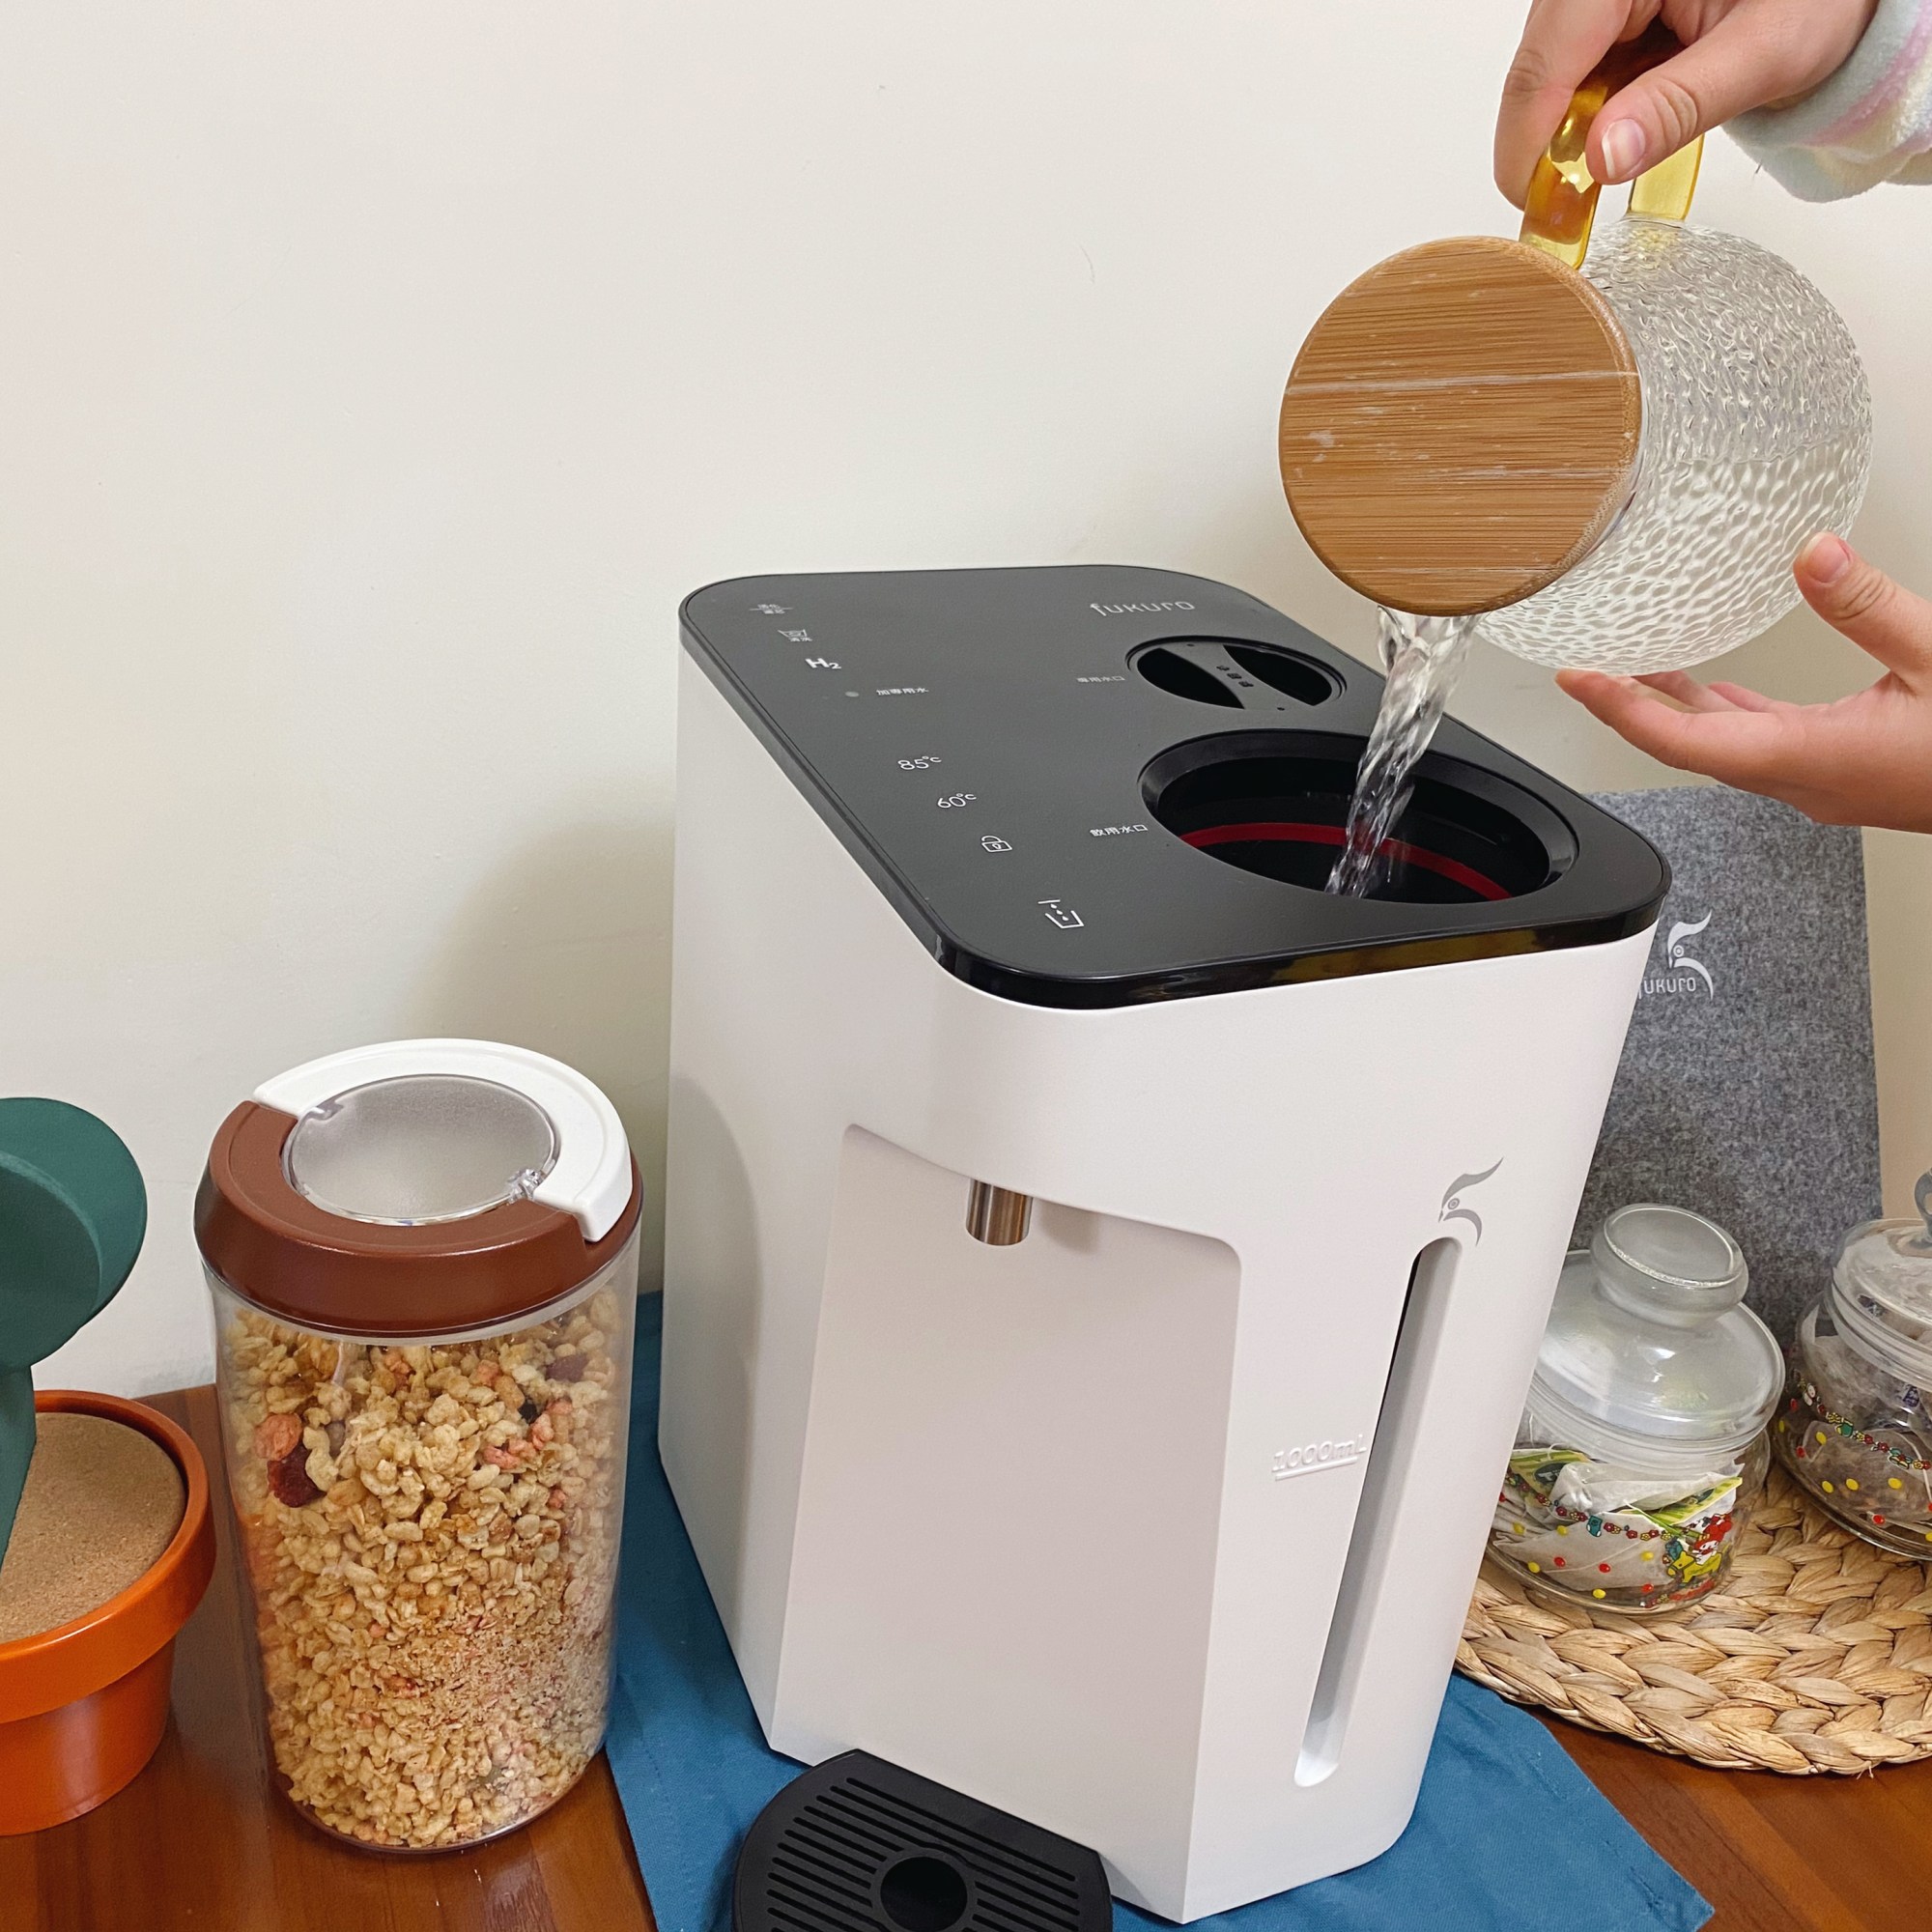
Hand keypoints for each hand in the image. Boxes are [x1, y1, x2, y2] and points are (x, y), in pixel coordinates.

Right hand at [1495, 0, 1877, 205]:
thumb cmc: (1822, 0)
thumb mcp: (1762, 54)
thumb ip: (1679, 106)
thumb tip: (1603, 159)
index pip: (1548, 57)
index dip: (1529, 141)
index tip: (1537, 209)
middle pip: (1539, 67)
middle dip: (1547, 143)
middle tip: (1564, 212)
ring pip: (1549, 75)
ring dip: (1568, 133)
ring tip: (1603, 172)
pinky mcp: (1609, 14)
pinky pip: (1575, 73)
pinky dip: (1590, 117)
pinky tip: (1620, 136)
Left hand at [1556, 537, 1931, 831]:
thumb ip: (1871, 607)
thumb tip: (1814, 555)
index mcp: (1813, 759)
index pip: (1682, 741)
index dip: (1619, 708)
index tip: (1574, 678)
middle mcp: (1807, 783)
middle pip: (1690, 748)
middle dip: (1631, 706)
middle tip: (1585, 667)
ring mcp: (1826, 786)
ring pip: (1726, 750)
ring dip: (1677, 711)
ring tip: (1637, 668)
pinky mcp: (1848, 776)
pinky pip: (1764, 748)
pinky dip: (1727, 718)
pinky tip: (1720, 694)